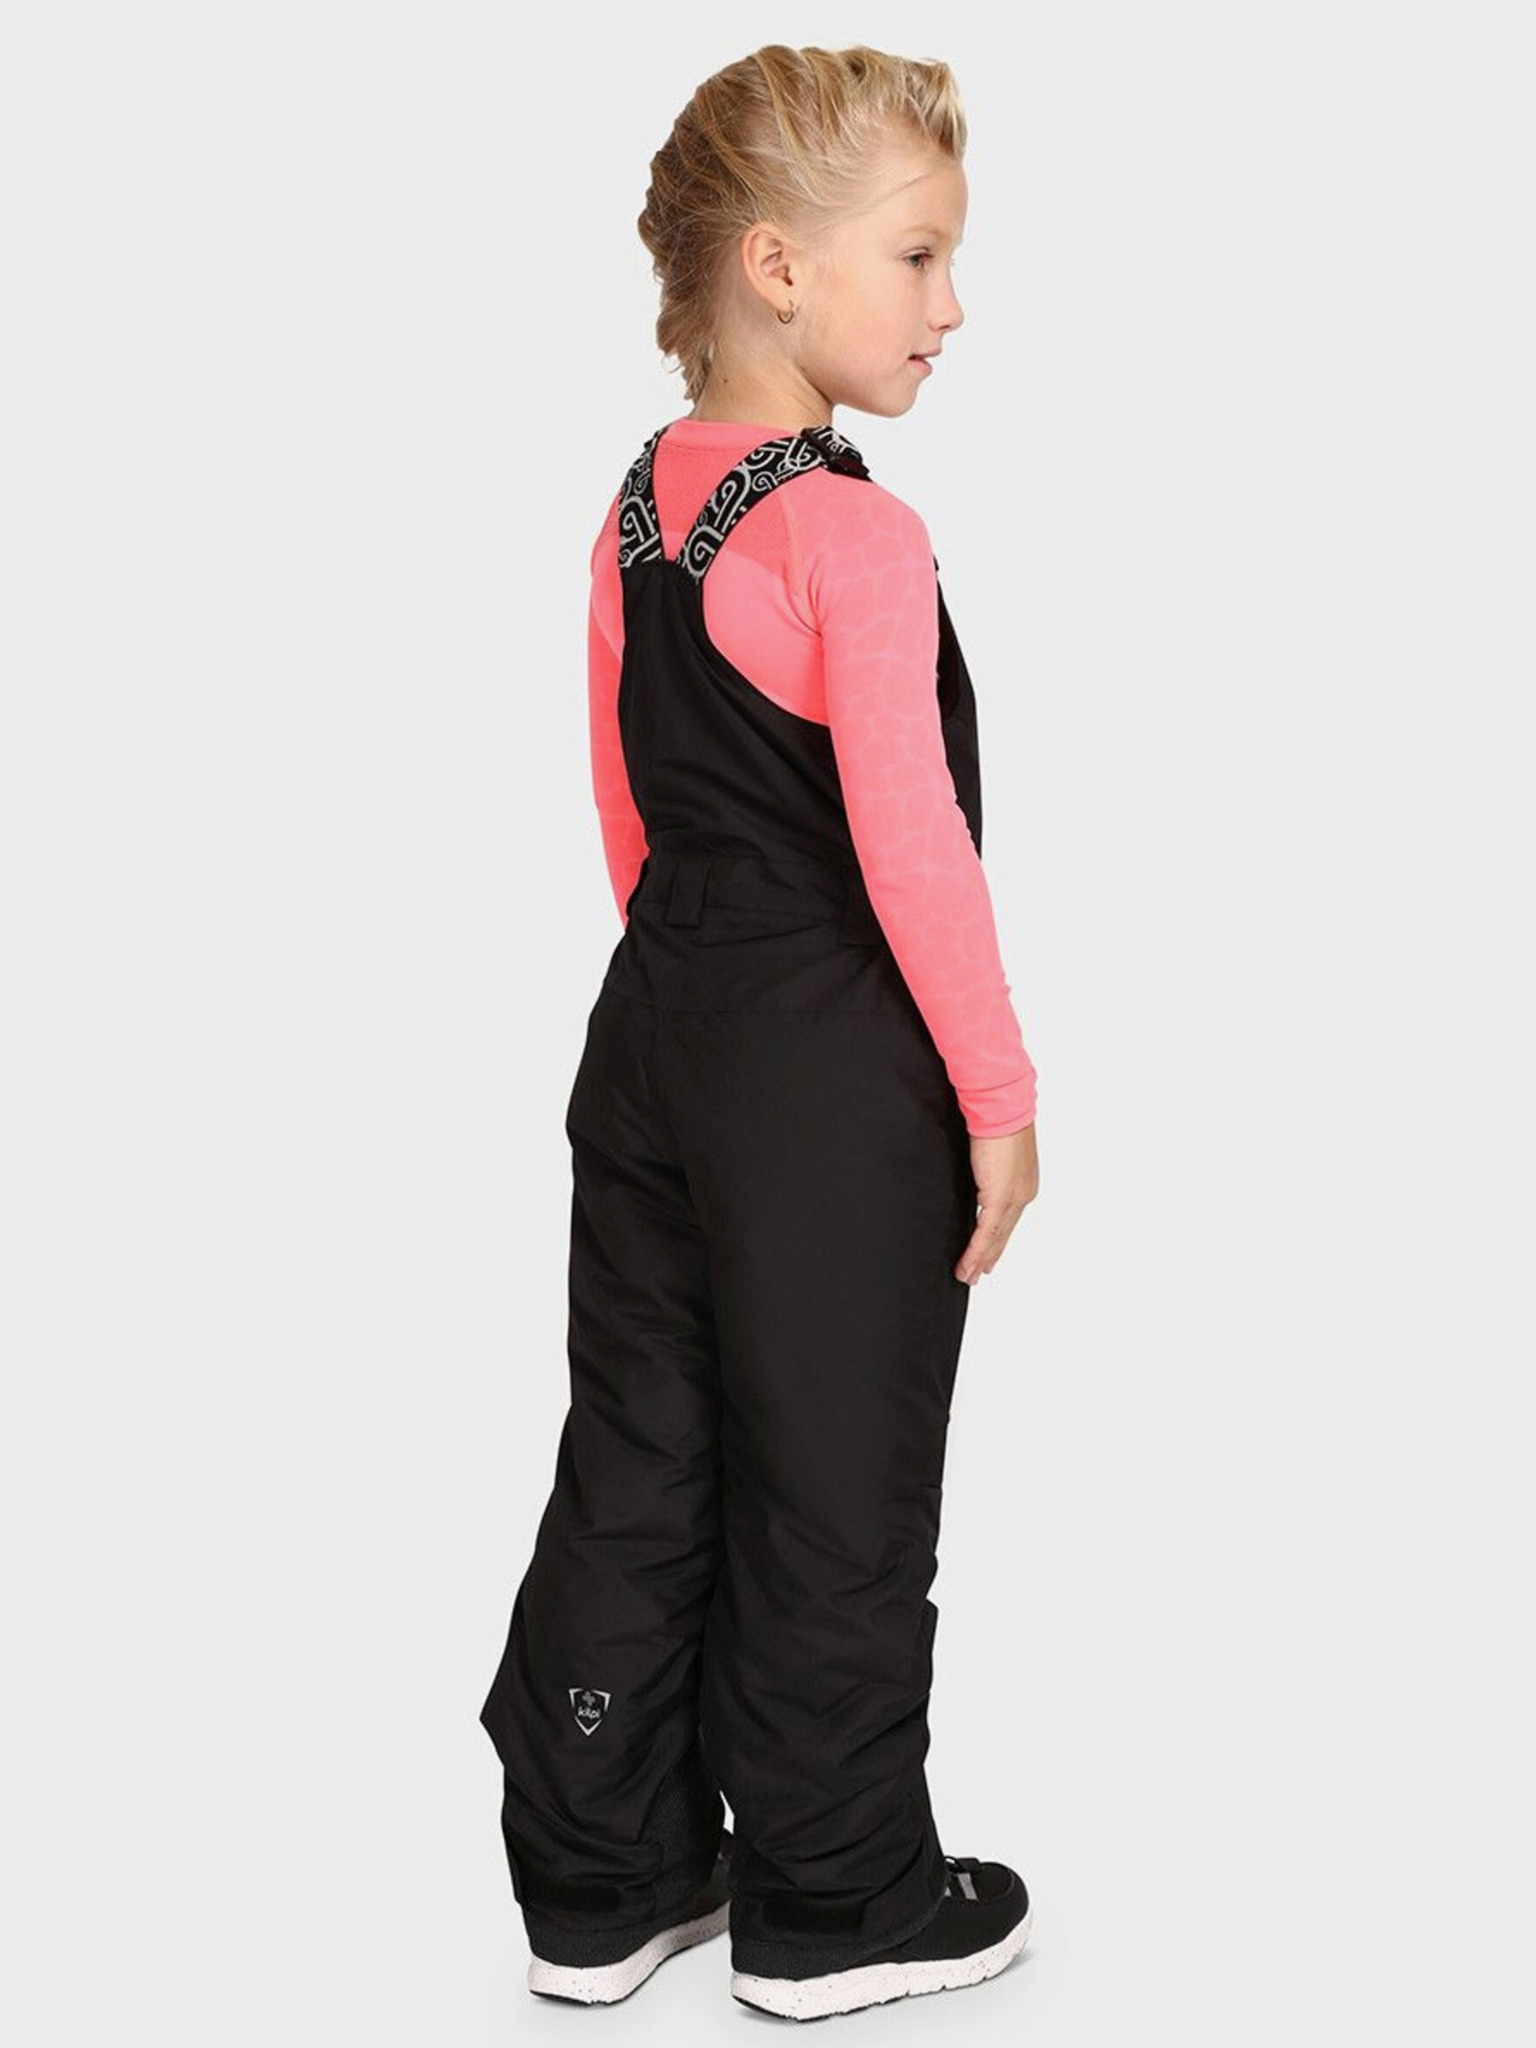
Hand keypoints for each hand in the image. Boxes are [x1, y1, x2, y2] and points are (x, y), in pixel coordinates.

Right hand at [956, 1122, 1038, 1283]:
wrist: (1000, 1108)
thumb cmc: (994, 1119)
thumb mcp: (989, 1150)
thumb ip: (985, 1168)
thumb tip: (975, 1173)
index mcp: (1023, 1183)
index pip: (1008, 1218)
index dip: (997, 1239)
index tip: (988, 1255)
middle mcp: (1023, 1194)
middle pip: (1003, 1233)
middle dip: (990, 1256)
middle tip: (977, 1274)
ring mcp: (1014, 1198)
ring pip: (996, 1238)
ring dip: (980, 1260)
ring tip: (968, 1276)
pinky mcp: (1000, 1198)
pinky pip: (986, 1233)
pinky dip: (976, 1252)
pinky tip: (967, 1266)